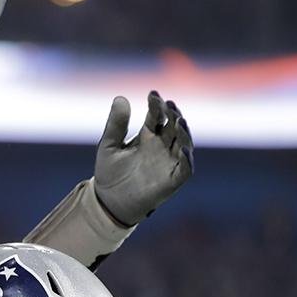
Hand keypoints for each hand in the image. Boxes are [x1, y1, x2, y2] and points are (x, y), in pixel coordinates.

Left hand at [93, 91, 193, 226]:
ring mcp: (168, 162)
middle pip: (173, 126)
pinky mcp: (172, 180)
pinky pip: (185, 169)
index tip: (152, 94)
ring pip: (184, 143)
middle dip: (173, 114)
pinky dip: (187, 159)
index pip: (157, 116)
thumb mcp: (109, 146)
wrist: (109, 202)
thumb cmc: (110, 173)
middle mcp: (161, 146)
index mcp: (147, 136)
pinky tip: (183, 150)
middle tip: (168, 104)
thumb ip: (116, 124)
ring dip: (184, 132)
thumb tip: (120, 98)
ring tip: (178, 120)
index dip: (156, 105)